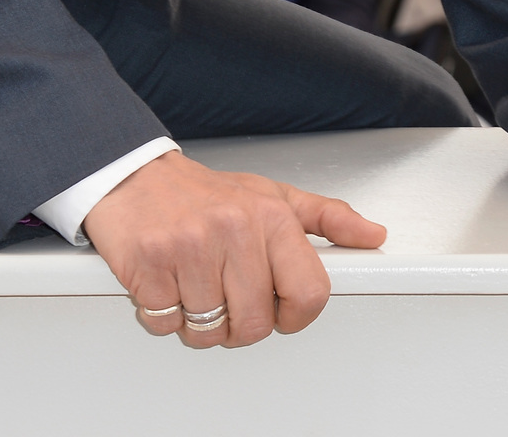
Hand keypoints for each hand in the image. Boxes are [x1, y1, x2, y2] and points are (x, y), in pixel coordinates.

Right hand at [83, 150, 386, 349]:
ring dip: (199, 322)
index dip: (295, 315)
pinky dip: (164, 314)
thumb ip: (327, 219)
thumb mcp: (273, 197)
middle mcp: (234, 229)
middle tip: (226, 297)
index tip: (281, 310)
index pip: (309, 292)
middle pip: (255, 324)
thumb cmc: (205, 194)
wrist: (134, 176)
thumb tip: (372, 235)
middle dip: (239, 324)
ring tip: (194, 285)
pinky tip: (168, 282)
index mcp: (271, 217)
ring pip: (209, 330)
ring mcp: (191, 246)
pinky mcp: (149, 263)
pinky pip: (166, 323)